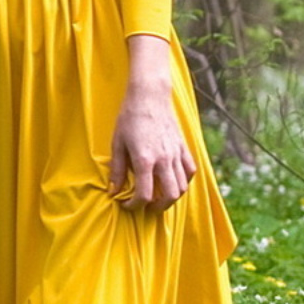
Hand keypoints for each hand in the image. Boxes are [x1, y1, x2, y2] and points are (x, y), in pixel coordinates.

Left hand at [109, 35, 196, 213]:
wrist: (149, 96)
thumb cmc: (129, 118)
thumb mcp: (117, 144)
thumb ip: (117, 170)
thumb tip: (113, 191)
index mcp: (145, 160)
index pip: (144, 195)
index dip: (134, 206)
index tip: (126, 205)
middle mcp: (164, 160)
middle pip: (169, 196)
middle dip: (158, 207)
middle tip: (146, 206)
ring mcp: (176, 153)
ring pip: (182, 186)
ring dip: (171, 197)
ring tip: (159, 196)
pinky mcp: (183, 147)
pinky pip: (190, 170)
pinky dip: (184, 181)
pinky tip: (172, 180)